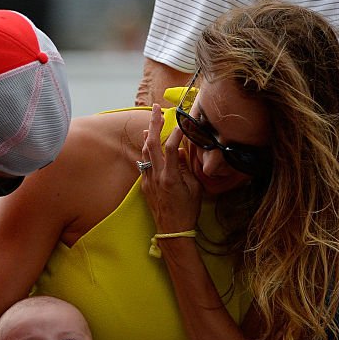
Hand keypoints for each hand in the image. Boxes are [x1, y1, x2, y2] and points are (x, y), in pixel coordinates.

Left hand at [139, 104, 202, 233]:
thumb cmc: (187, 211)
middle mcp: (156, 177)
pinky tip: (149, 145)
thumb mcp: (194, 188)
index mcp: (170, 177)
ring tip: (152, 122)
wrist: (172, 231)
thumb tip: (181, 152)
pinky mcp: (145, 186)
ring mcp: (148, 181)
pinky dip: (147, 151)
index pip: (172, 148)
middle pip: (151, 144)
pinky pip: (144, 164)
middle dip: (153, 123)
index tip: (181, 121)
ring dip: (148, 135)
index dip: (176, 132)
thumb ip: (186, 168)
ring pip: (145, 152)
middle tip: (156, 108)